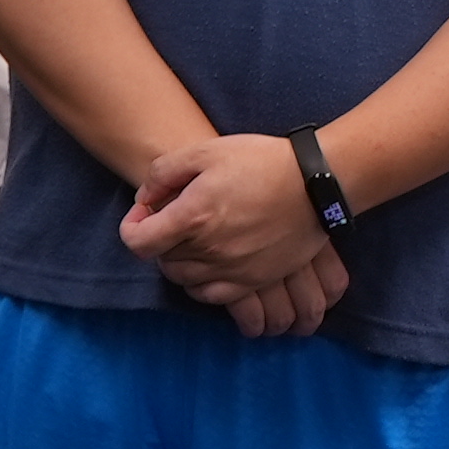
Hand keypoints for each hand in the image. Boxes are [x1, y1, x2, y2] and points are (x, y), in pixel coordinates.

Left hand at [121, 134, 346, 335]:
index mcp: (193, 218)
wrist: (317, 182)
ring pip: (185, 281)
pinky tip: (209, 264)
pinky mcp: (257, 280)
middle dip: (158, 241)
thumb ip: (163, 173)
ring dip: (178, 263)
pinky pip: (215, 297)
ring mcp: (235, 270)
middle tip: (171, 221)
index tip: (143, 214)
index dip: (131, 228)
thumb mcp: (204, 152)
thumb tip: (143, 200)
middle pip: (162, 261)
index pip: (138, 242)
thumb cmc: (260, 161)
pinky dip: (202, 284)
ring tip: (191, 240)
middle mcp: (211, 250)